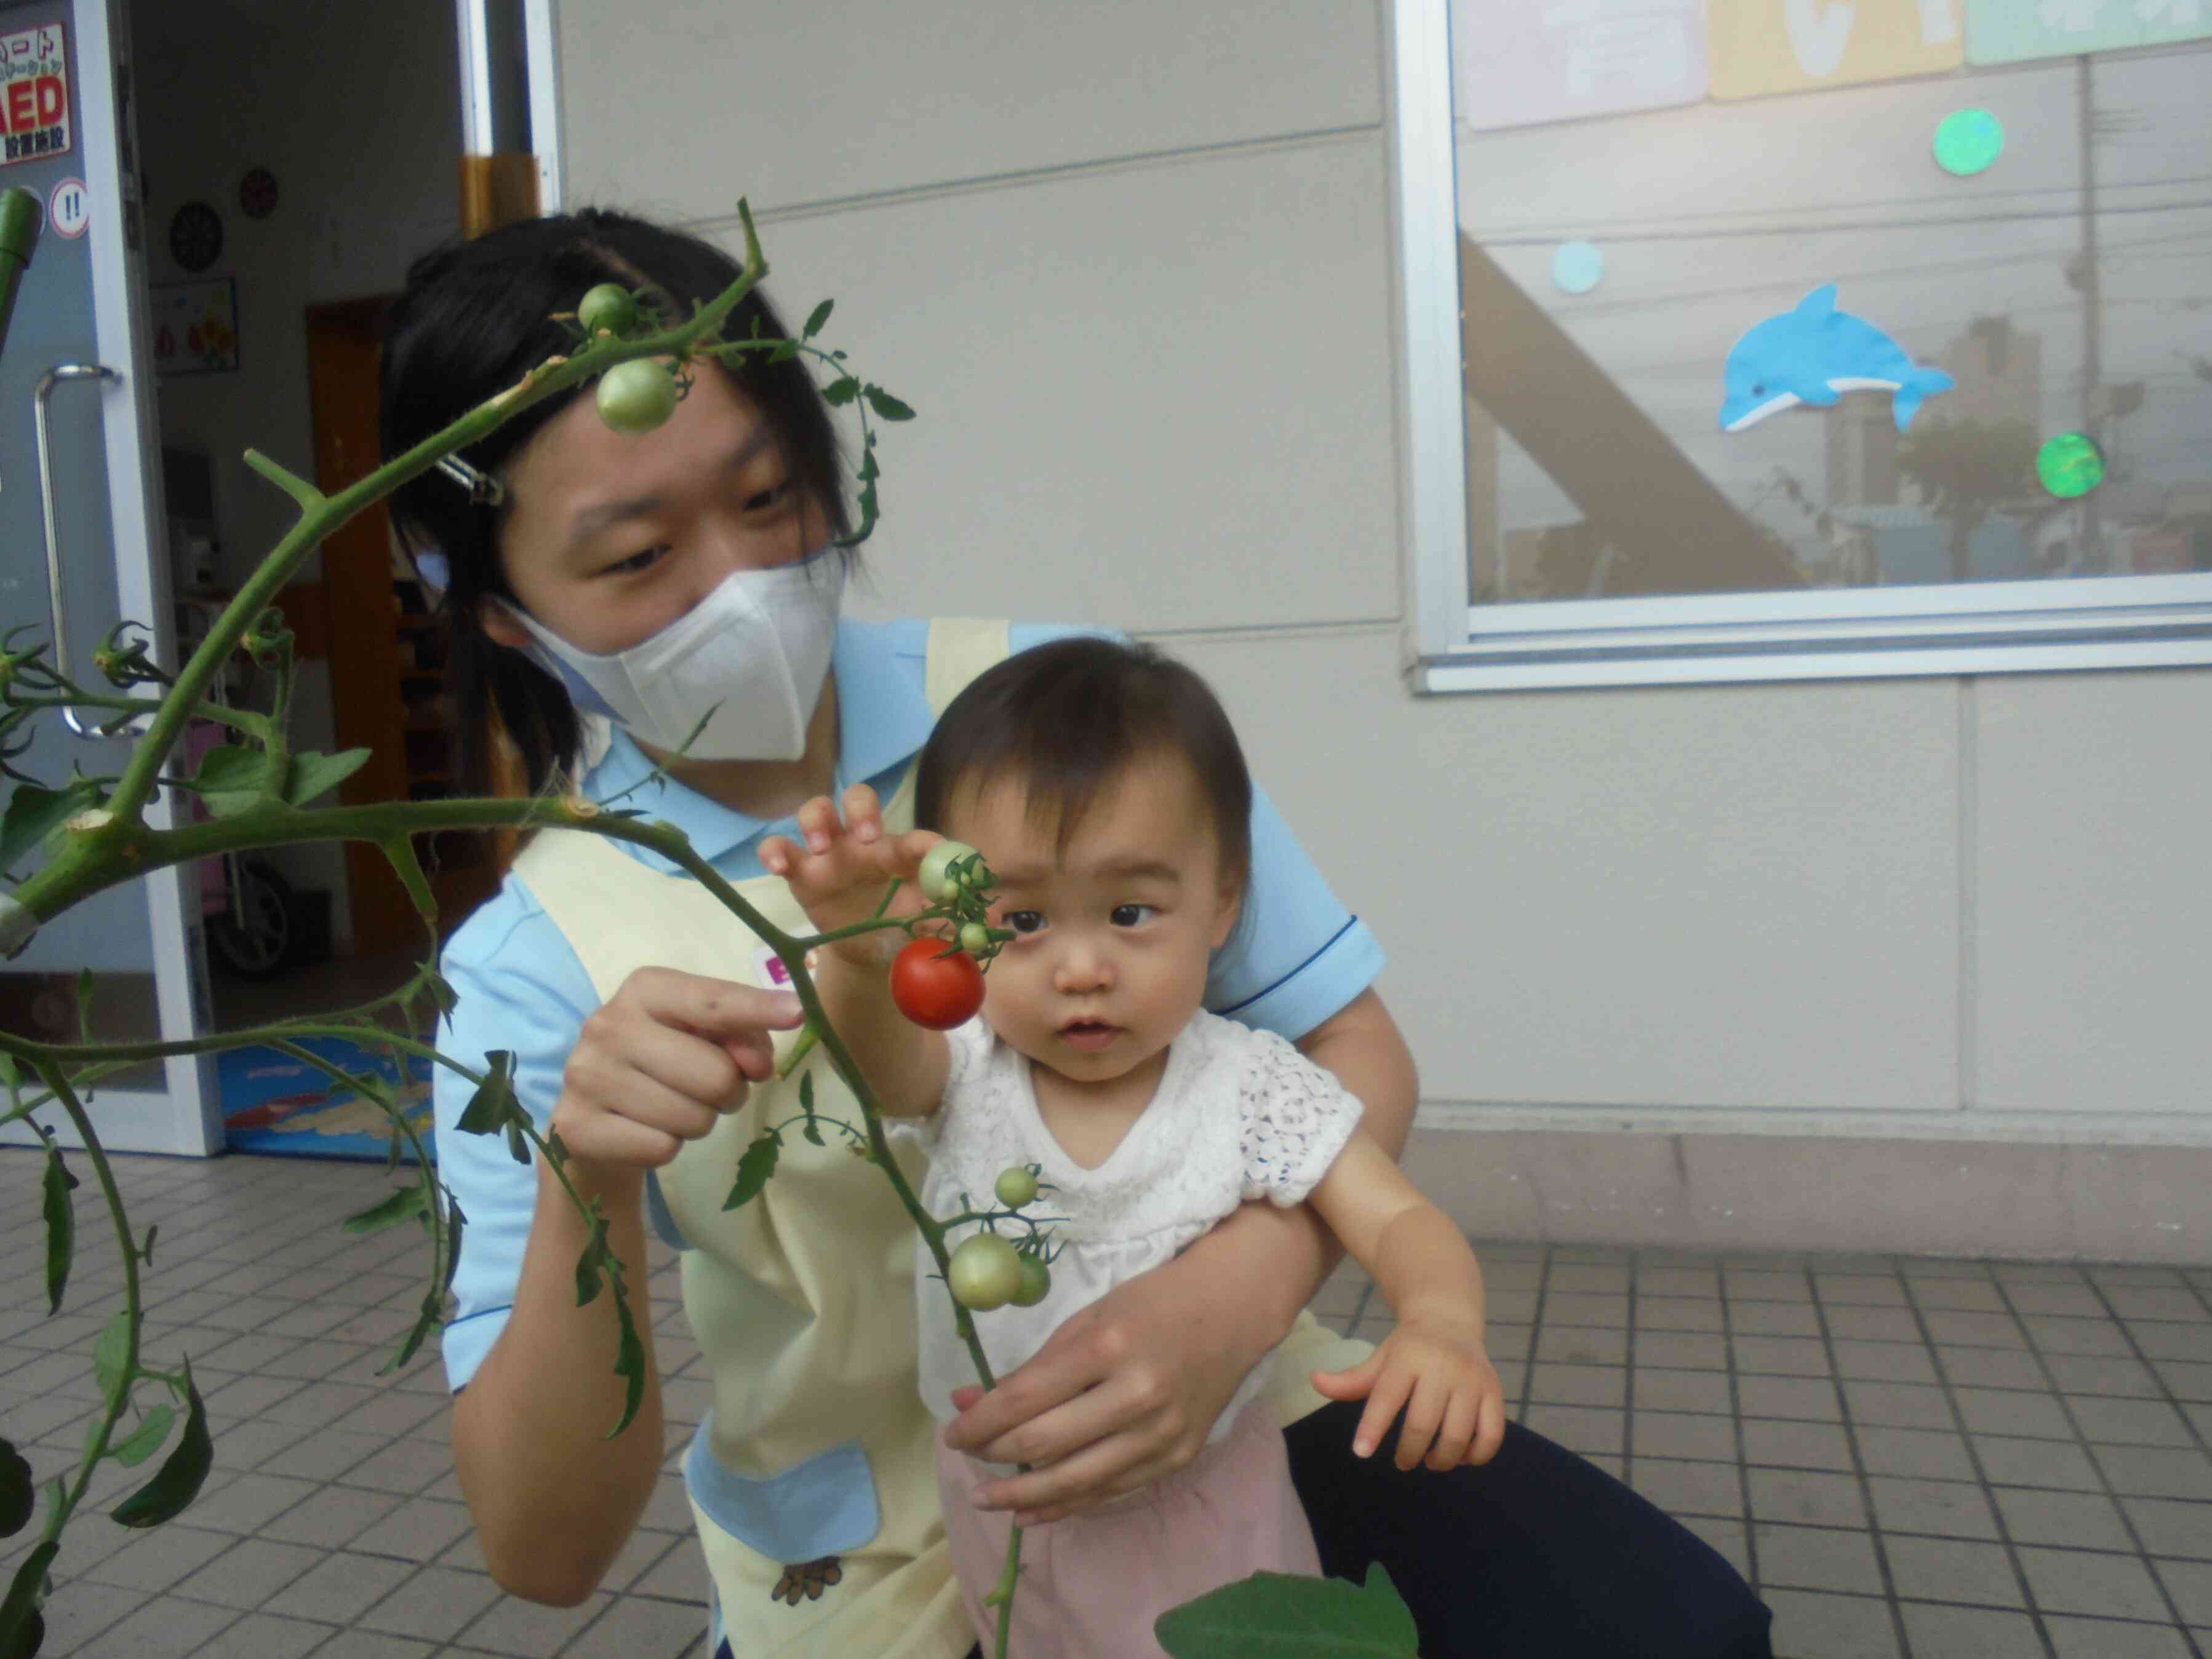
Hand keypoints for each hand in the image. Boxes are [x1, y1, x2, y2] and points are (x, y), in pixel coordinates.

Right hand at [550, 966, 802, 1181]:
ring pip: (692, 1117)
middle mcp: (607, 1024)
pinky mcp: (576, 1126)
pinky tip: (644, 1130)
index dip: (757, 1009)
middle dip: (729, 1092)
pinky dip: (666, 1147)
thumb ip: (743, 1038)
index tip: (797, 1013)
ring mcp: (586, 1075)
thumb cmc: (666, 1065)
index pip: (712, 1001)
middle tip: (711, 1091)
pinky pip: (660, 1148)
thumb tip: (757, 1065)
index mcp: (645, 989)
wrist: (597, 1118)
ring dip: (698, 1121)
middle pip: (715, 1074)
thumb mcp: (705, 1037)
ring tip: (674, 1108)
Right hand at [759, 783, 940, 948]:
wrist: (868, 949)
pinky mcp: (800, 872)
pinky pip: (779, 848)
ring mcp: (829, 853)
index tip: (936, 853)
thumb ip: (951, 919)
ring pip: (816, 811)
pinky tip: (777, 867)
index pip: (914, 839)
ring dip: (817, 820)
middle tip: (867, 835)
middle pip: (858, 799)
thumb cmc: (900, 923)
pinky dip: (773, 851)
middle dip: (861, 809)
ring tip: (821, 846)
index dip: (926, 844)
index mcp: (900, 852)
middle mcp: (863, 842)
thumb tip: (987, 922)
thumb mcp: (924, 924)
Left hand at [942, 1257, 1269, 1525]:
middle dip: (993, 1455)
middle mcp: (1135, 1395)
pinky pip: (1110, 1491)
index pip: (1025, 1399)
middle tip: (966, 1456)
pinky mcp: (1175, 1458)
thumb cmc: (1152, 1305)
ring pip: (1075, 1481)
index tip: (952, 1431)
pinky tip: (1034, 1511)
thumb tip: (968, 1400)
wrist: (1231, 1313)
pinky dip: (1067, 1505)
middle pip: (1044, 1443)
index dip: (979, 1422)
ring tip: (987, 1499)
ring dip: (1021, 1496)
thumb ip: (1031, 1366)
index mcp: (1107, 1347)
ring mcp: (1159, 1433)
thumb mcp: (1087, 1319)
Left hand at [1310, 1315, 1506, 1471]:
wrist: (1449, 1322)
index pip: (1386, 1397)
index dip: (1372, 1428)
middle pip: (1422, 1423)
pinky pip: (1490, 1436)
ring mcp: (1473, 1380)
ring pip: (1458, 1435)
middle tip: (1401, 1462)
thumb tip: (1314, 1381)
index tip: (1361, 1452)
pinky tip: (1459, 1456)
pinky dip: (1474, 1456)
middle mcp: (1442, 1366)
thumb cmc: (1407, 1349)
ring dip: (1441, 1459)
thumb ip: (1350, 1379)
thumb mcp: (1378, 1359)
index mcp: (1408, 1357)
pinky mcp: (1494, 1393)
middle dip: (1408, 1452)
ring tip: (1428, 1460)